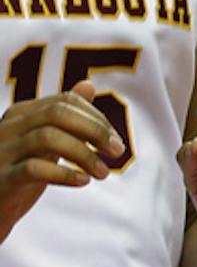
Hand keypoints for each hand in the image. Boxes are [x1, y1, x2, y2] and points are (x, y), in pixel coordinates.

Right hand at [0, 81, 122, 243]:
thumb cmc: (20, 170)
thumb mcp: (45, 140)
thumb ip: (65, 116)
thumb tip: (88, 85)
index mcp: (21, 114)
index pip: (65, 101)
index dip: (97, 118)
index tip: (115, 140)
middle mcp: (9, 127)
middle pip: (57, 114)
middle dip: (95, 130)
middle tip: (116, 152)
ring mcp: (3, 152)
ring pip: (47, 138)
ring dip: (84, 155)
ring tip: (103, 173)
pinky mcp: (2, 178)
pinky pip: (33, 169)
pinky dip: (64, 174)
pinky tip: (82, 181)